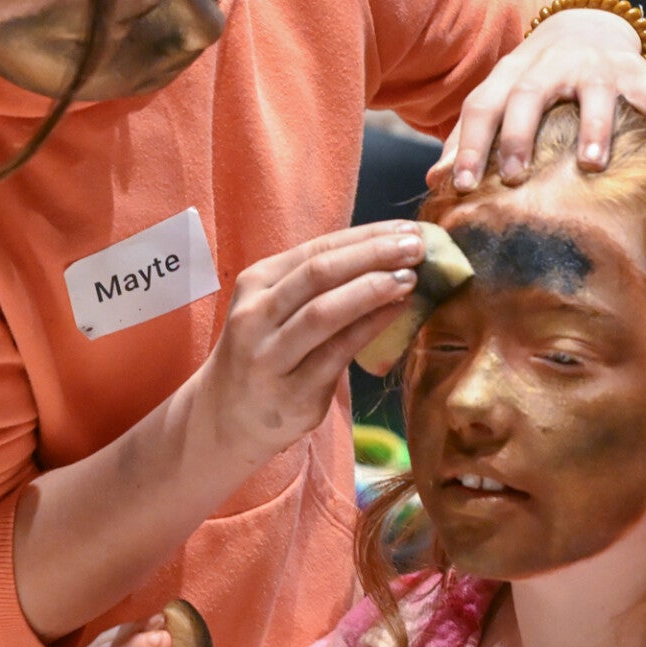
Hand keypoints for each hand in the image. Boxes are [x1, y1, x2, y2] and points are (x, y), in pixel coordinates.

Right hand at [186, 222, 422, 466]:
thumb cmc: (266, 353)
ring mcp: (270, 356)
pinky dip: (369, 328)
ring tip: (411, 278)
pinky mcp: (292, 393)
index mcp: (255, 283)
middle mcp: (255, 316)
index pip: (316, 248)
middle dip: (373, 254)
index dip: (366, 237)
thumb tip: (387, 254)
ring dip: (372, 289)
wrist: (228, 417)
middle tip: (417, 246)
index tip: (407, 229)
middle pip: (319, 274)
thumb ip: (317, 285)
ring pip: (324, 312)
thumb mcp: (275, 309)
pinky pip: (336, 353)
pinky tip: (396, 312)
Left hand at [433, 7, 645, 190]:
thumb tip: (434, 182)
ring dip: (593, 128)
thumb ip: (469, 137)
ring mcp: (593, 66)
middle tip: (513, 177)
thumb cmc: (534, 81)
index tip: (459, 186)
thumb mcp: (500, 99)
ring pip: (593, 94)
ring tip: (593, 165)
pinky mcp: (634, 70)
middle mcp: (548, 65)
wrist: (585, 26)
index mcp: (509, 75)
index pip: (480, 106)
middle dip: (518, 135)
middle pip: (528, 96)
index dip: (467, 144)